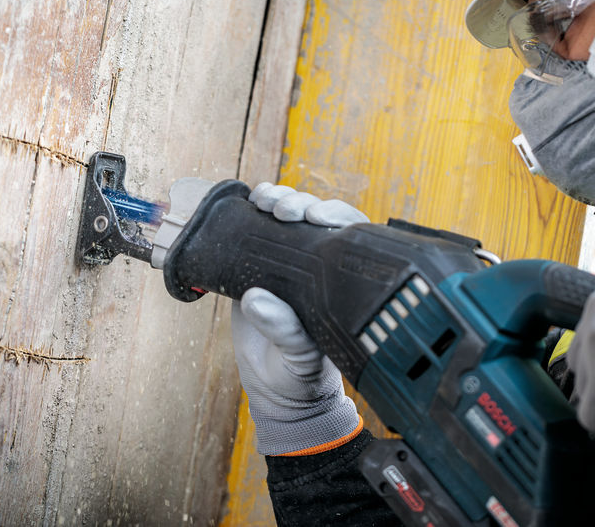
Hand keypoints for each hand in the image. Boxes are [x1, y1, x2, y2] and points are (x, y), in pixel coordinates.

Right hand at [231, 183, 367, 454]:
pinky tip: (248, 202)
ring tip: (264, 200)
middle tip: (285, 210)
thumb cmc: (300, 377)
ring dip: (278, 200)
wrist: (277, 393)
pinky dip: (251, 215)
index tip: (316, 217)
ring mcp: (285, 266)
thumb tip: (257, 299)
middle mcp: (315, 268)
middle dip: (300, 203)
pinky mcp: (256, 271)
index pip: (346, 235)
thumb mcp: (299, 358)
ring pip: (286, 219)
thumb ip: (285, 332)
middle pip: (314, 217)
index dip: (334, 216)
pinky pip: (254, 235)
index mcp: (338, 283)